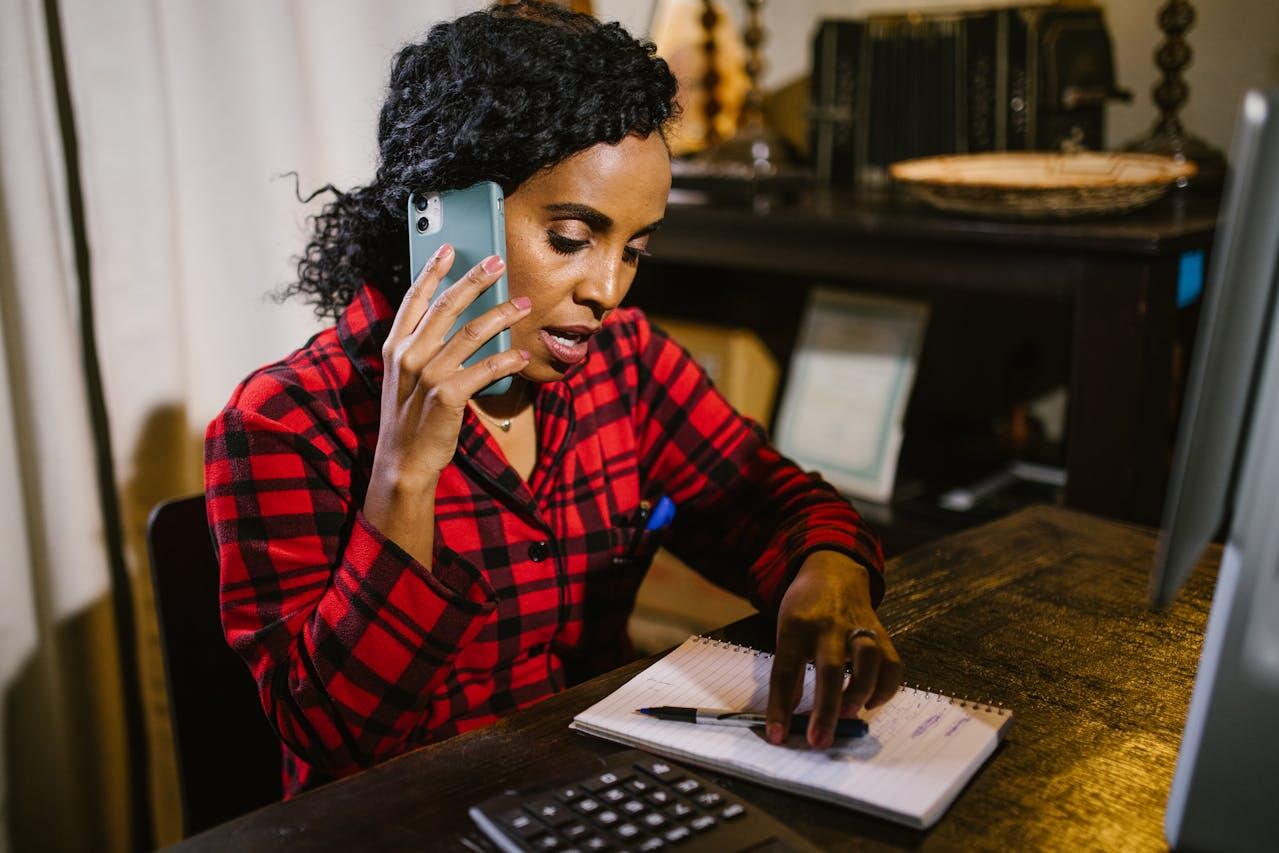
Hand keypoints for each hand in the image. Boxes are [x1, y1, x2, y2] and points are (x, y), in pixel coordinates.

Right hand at [364, 245, 529, 557]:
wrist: (402, 463)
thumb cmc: (409, 419)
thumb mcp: (405, 379)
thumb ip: (423, 349)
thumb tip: (460, 322)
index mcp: (395, 347)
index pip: (414, 299)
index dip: (432, 270)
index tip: (449, 248)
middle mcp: (408, 356)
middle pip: (447, 306)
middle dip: (475, 280)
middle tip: (498, 262)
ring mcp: (426, 376)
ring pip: (471, 333)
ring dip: (502, 315)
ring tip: (524, 304)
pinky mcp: (447, 396)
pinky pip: (484, 370)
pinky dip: (506, 360)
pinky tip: (521, 354)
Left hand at [766, 552, 901, 748]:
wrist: (833, 571)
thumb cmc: (803, 610)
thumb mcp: (785, 632)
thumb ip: (788, 672)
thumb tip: (788, 716)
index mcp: (796, 626)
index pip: (785, 671)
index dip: (780, 707)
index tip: (778, 736)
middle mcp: (829, 626)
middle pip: (829, 669)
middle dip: (825, 709)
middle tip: (819, 742)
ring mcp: (858, 627)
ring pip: (868, 659)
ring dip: (859, 693)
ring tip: (847, 716)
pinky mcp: (882, 632)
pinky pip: (892, 663)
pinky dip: (885, 689)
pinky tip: (870, 703)